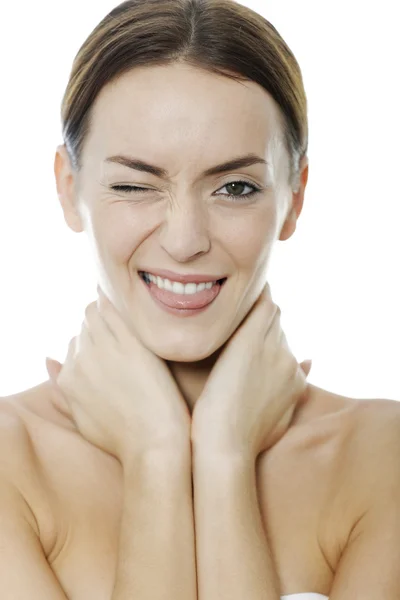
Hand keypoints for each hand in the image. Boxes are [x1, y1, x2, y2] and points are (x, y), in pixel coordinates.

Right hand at [45, 287, 190, 461]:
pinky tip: (124, 301)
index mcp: (68, 379)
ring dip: (104, 310)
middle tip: (118, 328)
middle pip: (84, 329)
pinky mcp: (129, 344)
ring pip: (95, 315)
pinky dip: (114, 303)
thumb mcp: (81, 418)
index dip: (90, 343)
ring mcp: (105, 350)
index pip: (72, 345)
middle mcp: (81, 361)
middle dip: (97, 326)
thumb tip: (48, 361)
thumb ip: (62, 391)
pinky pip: (114, 312)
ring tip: (121, 313)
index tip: (107, 344)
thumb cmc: (122, 437)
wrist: (152, 443)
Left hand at [192, 283, 311, 458]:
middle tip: (236, 316)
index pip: (286, 347)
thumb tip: (309, 364)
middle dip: (261, 322)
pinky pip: (261, 305)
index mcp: (294, 381)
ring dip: (255, 307)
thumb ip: (290, 396)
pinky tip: (241, 284)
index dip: (270, 340)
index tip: (252, 338)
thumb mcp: (277, 420)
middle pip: (278, 328)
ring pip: (270, 313)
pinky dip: (255, 293)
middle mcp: (289, 360)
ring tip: (234, 299)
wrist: (227, 446)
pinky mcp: (254, 338)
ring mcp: (274, 348)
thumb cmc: (242, 440)